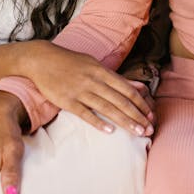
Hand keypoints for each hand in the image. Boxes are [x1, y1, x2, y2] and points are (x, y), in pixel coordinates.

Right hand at [17, 41, 154, 136]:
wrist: (41, 60)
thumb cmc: (71, 62)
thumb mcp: (95, 65)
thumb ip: (117, 78)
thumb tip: (139, 86)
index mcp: (102, 71)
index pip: (127, 89)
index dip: (141, 103)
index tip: (151, 115)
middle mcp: (94, 81)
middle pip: (121, 101)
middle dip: (138, 116)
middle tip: (149, 130)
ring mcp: (80, 91)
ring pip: (107, 108)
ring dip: (124, 122)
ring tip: (137, 133)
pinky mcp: (66, 101)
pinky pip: (85, 114)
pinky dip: (98, 122)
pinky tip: (110, 131)